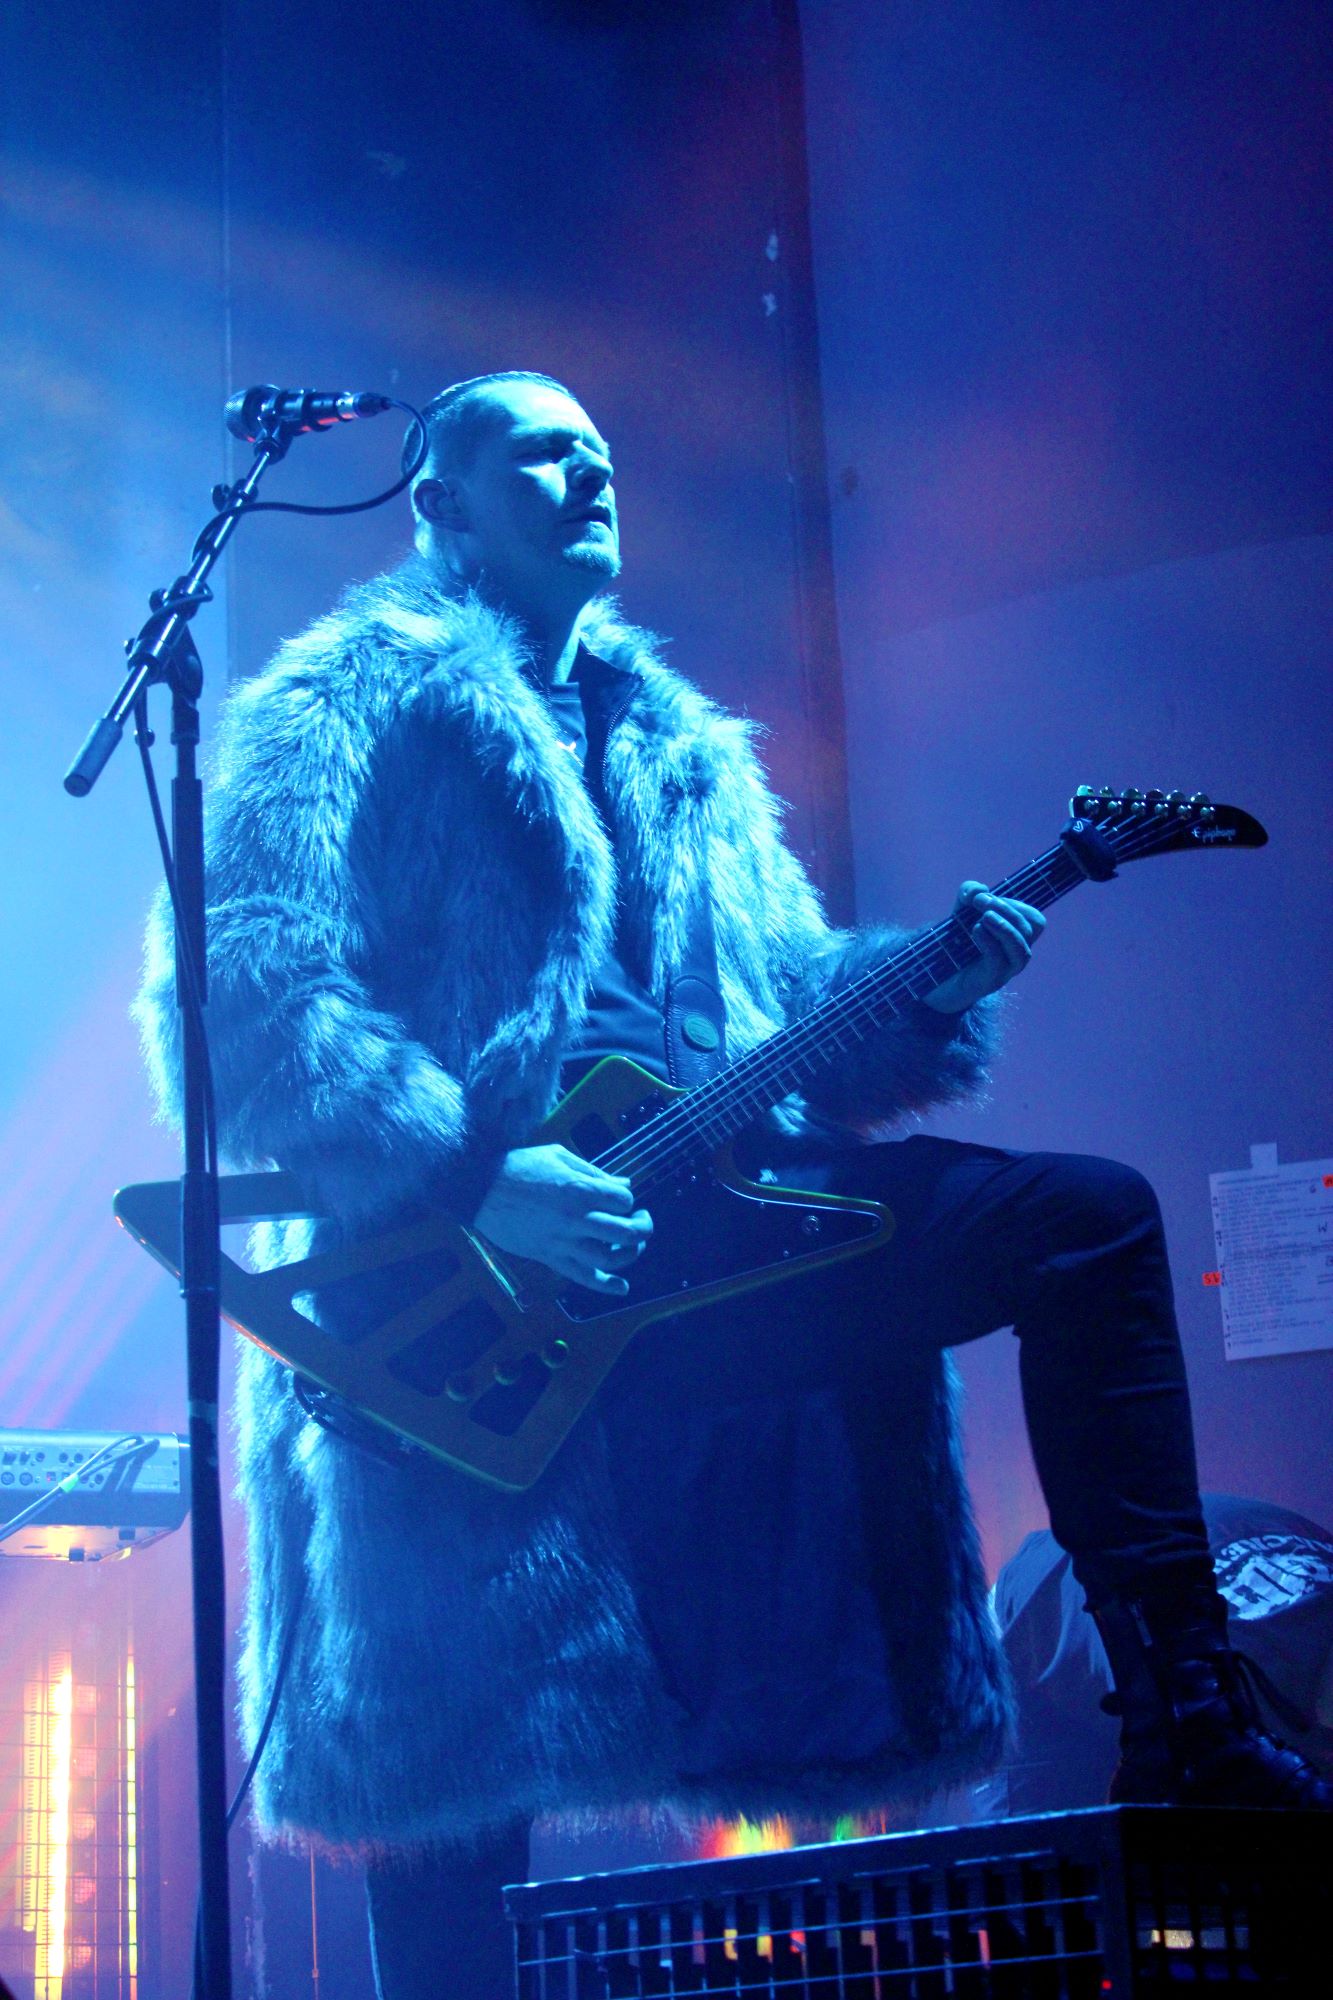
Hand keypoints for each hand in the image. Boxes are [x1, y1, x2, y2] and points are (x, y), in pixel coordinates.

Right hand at [471, 1144, 652, 1294]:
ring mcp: (563, 1241)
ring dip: (630, 1254)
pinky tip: (622, 1287)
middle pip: (627, 1232)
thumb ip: (594, 1172)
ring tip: (633, 1246)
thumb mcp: (559, 1156)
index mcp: (580, 1189)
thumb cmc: (519, 1166)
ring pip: (610, 1258)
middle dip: (643, 1228)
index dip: (628, 1199)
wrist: (480, 1188)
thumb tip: (624, 1184)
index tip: (619, 1198)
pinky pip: (583, 1277)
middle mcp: (576, 1218)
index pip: (624, 1200)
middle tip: (641, 1220)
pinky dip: (606, 1285)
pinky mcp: (550, 1257)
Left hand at [923, 881, 1045, 1013]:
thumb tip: (978, 889)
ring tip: (983, 917)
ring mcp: (1005, 971)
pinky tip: (975, 931)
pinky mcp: (989, 981)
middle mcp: (1015, 955)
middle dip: (1005, 908)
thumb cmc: (955, 944)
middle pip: (1028, 930)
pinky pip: (998, 962)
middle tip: (979, 901)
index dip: (1016, 904)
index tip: (988, 897)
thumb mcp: (961, 911)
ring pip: (1021, 950)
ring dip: (1004, 928)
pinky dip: (989, 942)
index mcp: (1016, 938)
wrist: (935, 978)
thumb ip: (969, 894)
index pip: (1034, 921)